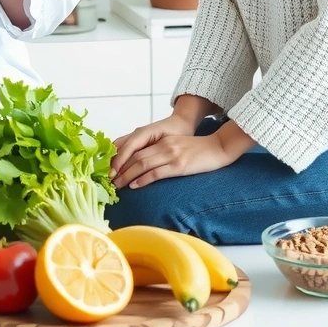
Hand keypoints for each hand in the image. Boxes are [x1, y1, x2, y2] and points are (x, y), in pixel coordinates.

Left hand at [110, 131, 237, 189]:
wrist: (218, 147)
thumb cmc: (199, 150)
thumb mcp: (177, 146)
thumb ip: (162, 152)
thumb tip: (146, 166)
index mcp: (162, 141)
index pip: (136, 149)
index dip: (122, 159)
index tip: (111, 169)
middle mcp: (164, 145)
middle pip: (135, 157)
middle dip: (120, 169)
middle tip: (109, 180)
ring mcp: (171, 154)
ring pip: (142, 164)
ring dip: (127, 175)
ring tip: (118, 185)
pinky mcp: (179, 165)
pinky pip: (157, 172)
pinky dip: (143, 179)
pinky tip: (135, 185)